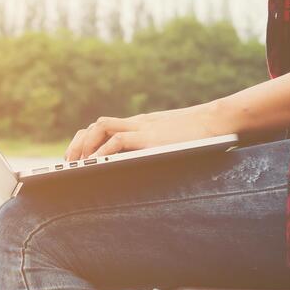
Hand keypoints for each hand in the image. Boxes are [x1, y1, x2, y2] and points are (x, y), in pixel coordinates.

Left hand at [63, 101, 230, 164]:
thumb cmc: (200, 137)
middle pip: (97, 125)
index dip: (86, 139)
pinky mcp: (151, 136)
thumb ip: (154, 147)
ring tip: (77, 164)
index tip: (75, 157)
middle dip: (79, 143)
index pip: (105, 126)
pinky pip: (119, 139)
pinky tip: (95, 164)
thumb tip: (143, 168)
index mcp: (141, 125)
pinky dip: (103, 151)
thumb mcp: (172, 140)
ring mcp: (143, 128)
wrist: (219, 122)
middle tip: (69, 163)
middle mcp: (138, 124)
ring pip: (101, 127)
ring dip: (86, 145)